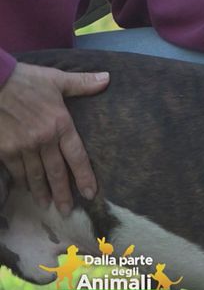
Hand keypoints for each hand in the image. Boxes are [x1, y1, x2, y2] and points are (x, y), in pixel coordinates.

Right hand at [0, 63, 109, 214]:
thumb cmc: (25, 79)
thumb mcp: (56, 79)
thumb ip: (82, 83)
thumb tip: (107, 78)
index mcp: (61, 125)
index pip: (77, 157)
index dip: (84, 177)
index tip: (89, 193)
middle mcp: (44, 140)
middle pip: (56, 173)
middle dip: (62, 194)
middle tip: (67, 211)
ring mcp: (23, 146)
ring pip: (35, 175)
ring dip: (41, 192)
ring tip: (46, 205)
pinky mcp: (5, 149)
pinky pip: (15, 170)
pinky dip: (21, 181)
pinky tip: (25, 188)